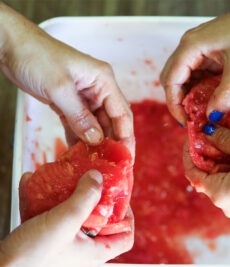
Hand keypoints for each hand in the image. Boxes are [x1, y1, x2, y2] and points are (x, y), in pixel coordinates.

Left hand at [0, 3, 134, 156]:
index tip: (126, 158)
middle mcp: (98, 90)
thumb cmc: (37, 57)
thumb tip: (96, 140)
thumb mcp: (60, 88)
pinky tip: (78, 153)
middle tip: (111, 166)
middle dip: (112, 143)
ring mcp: (85, 98)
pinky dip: (79, 138)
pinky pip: (80, 125)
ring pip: (96, 125)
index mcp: (104, 81)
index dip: (126, 137)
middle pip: (112, 122)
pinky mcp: (71, 104)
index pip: (122, 114)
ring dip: (95, 144)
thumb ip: (80, 116)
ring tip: (95, 164)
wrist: (11, 46)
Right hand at [0, 170, 133, 266]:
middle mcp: (83, 250)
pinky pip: (51, 217)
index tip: (119, 196)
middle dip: (96, 199)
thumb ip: (85, 198)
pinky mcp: (46, 241)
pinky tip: (30, 182)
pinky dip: (45, 201)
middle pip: (102, 222)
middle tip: (90, 180)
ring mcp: (64, 246)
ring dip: (69, 196)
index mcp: (95, 251)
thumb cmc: (33, 255)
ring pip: (74, 217)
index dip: (128, 216)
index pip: (126, 236)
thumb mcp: (65, 222)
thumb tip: (98, 177)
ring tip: (65, 178)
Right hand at [160, 0, 229, 124]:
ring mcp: (196, 50)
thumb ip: (225, 94)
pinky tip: (207, 99)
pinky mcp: (206, 54)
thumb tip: (212, 116)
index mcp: (190, 47)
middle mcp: (188, 47)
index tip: (185, 121)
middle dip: (179, 101)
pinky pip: (195, 76)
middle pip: (171, 80)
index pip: (171, 81)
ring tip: (199, 111)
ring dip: (188, 96)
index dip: (175, 104)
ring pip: (182, 79)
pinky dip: (198, 90)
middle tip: (190, 118)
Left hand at [184, 127, 229, 218]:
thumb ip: (225, 140)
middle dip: (206, 154)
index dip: (189, 152)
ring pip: (219, 179)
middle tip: (211, 133)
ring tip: (226, 140)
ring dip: (220, 160)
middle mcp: (225, 205)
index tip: (192, 136)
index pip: (192, 172)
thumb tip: (206, 131)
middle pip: (205, 175)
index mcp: (221, 194)